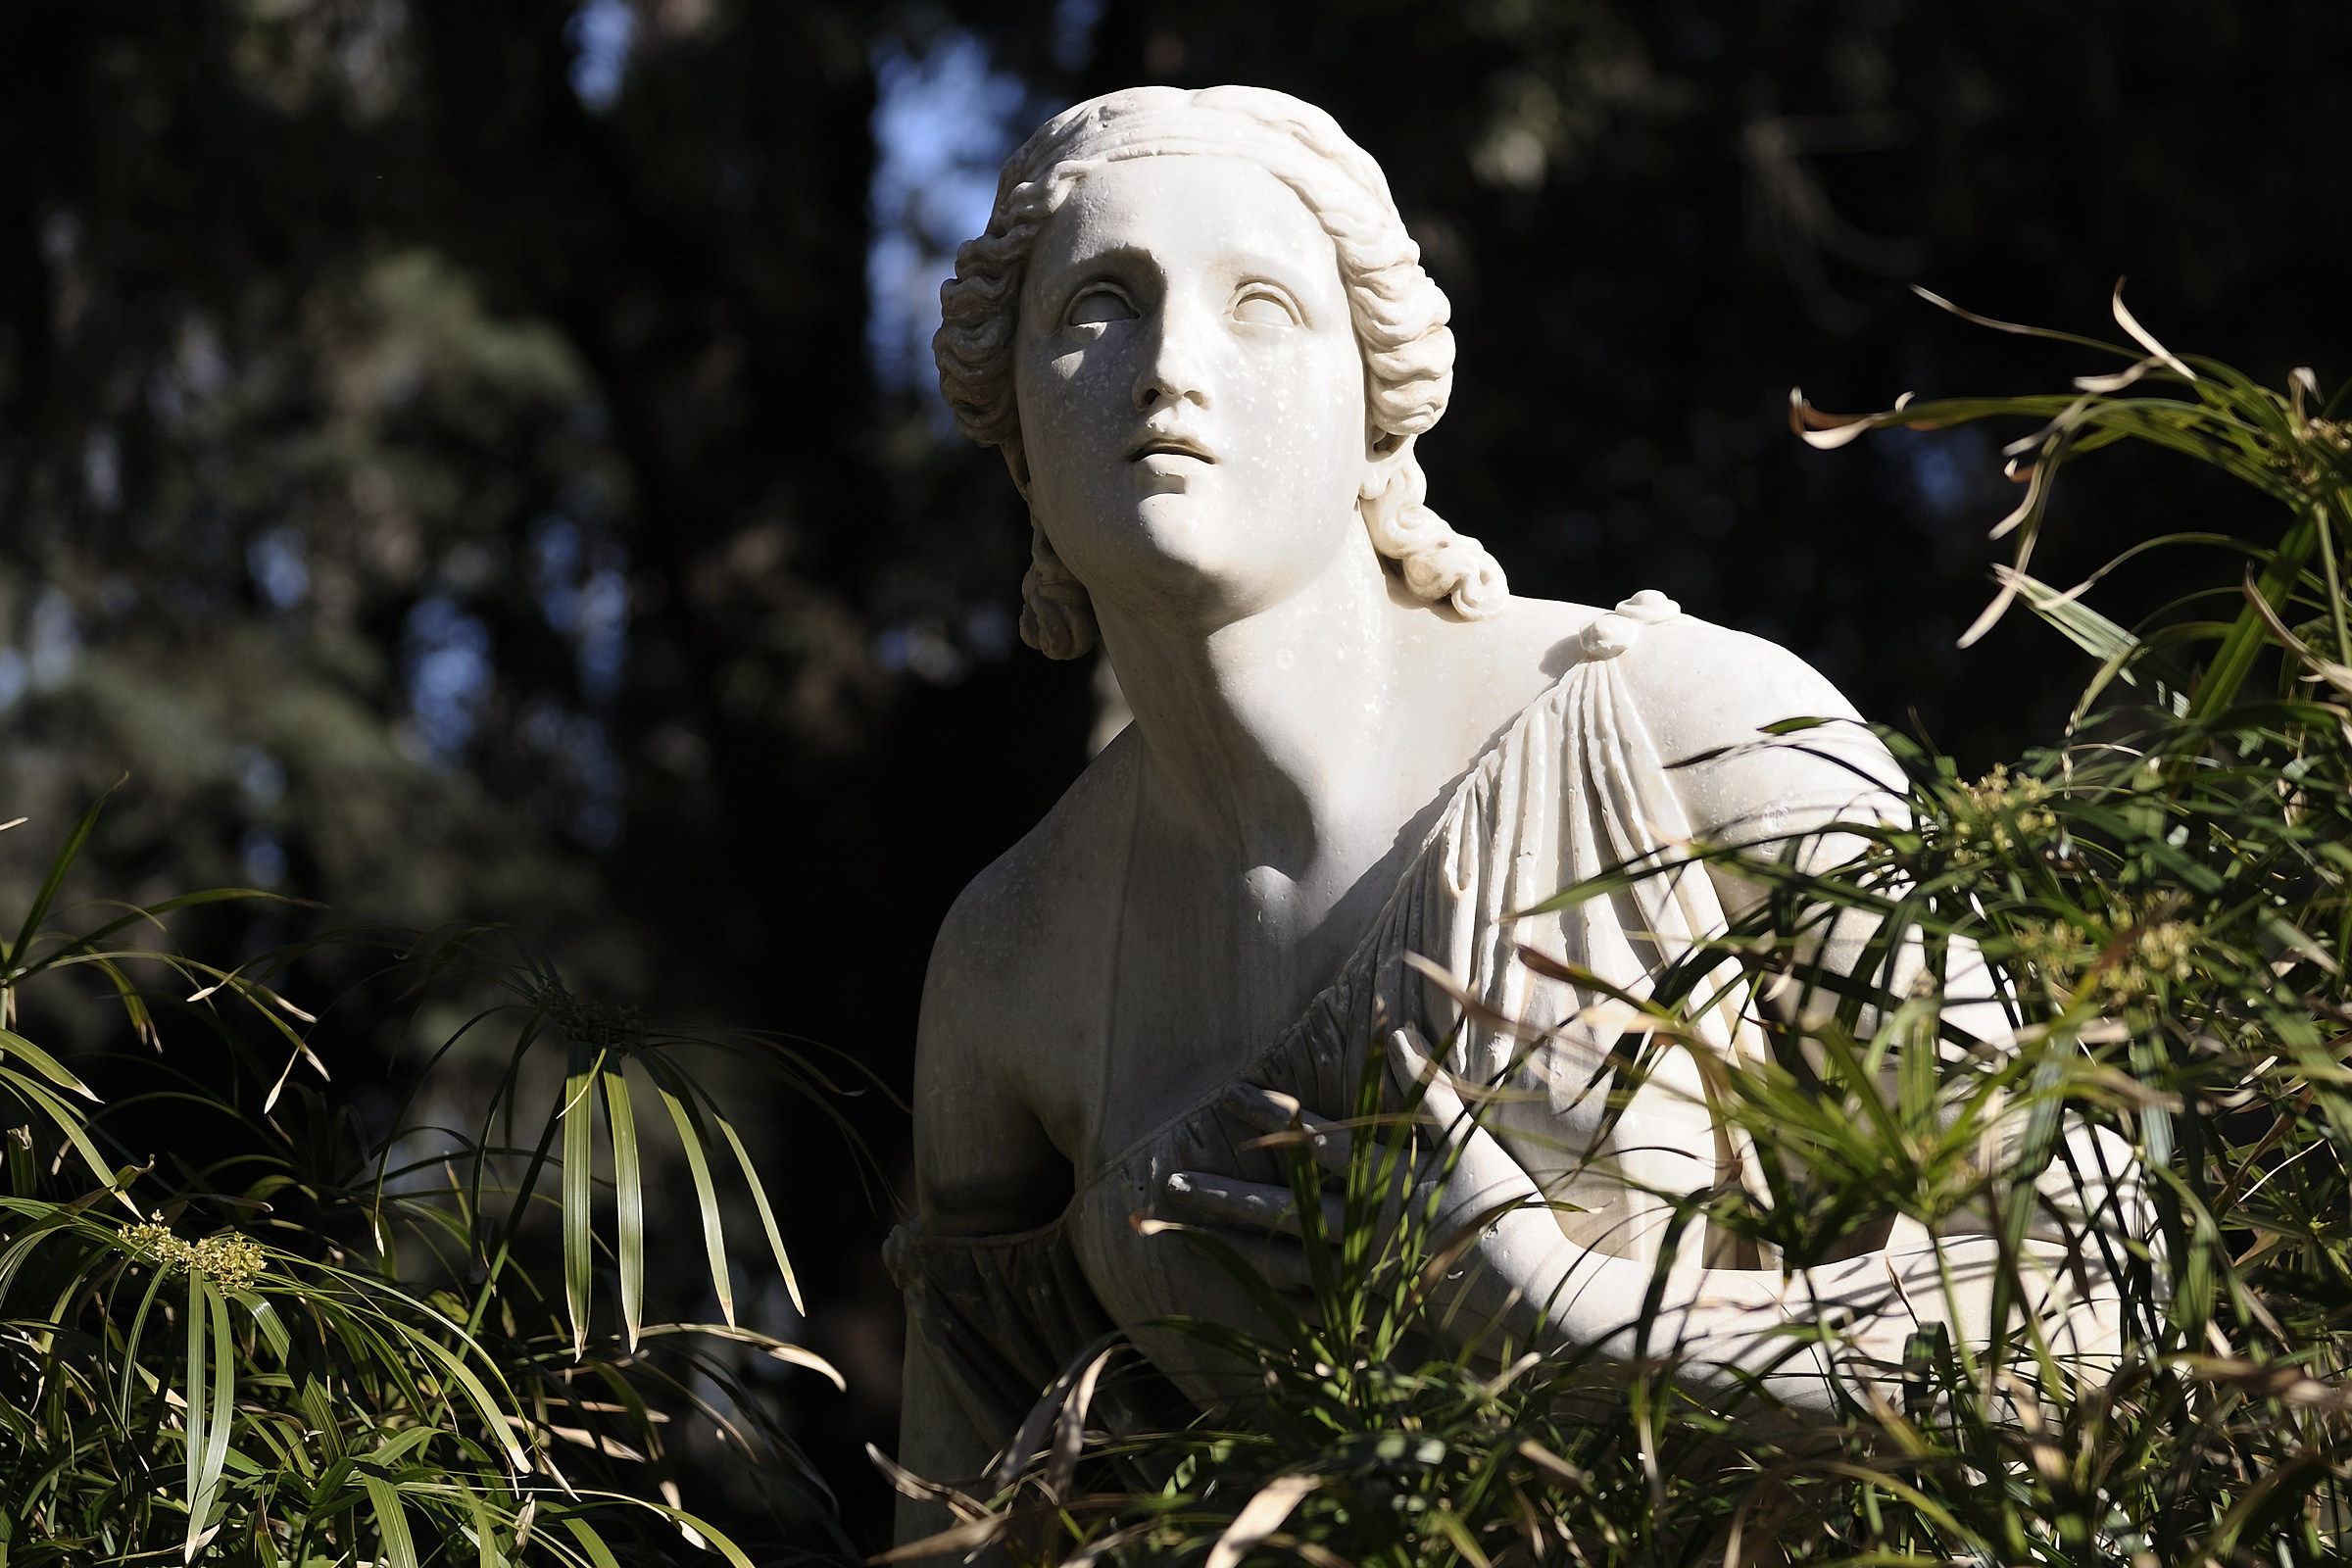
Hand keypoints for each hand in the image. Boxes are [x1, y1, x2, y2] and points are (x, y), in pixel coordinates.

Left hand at [1154, 1028, 1541, 1296]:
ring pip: (1281, 1258)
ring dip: (1230, 1242)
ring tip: (1182, 1231)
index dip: (1268, 1114)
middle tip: (1168, 1183)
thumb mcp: (1473, 1139)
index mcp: (1383, 1181)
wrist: (1536, 1296)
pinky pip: (1309, 1300)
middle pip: (1279, 1207)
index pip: (1311, 1139)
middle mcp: (1362, 1228)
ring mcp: (1362, 1273)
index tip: (1226, 1094)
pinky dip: (1272, 1290)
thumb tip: (1395, 1031)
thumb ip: (1428, 1087)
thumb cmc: (1507, 1210)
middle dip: (1221, 1194)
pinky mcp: (1371, 1306)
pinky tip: (1239, 1280)